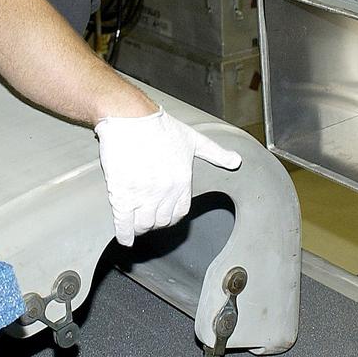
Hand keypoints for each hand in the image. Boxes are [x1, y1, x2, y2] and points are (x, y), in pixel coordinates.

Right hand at [95, 109, 241, 245]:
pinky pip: (124, 223)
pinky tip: (125, 238)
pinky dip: (124, 234)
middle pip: (161, 221)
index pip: (179, 213)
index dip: (171, 216)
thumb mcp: (193, 139)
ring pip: (143, 225)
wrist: (130, 118)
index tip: (164, 214)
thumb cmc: (160, 126)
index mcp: (182, 182)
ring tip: (136, 225)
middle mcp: (164, 192)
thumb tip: (236, 160)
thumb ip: (216, 153)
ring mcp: (142, 195)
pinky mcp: (121, 195)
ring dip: (140, 228)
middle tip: (148, 219)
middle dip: (155, 223)